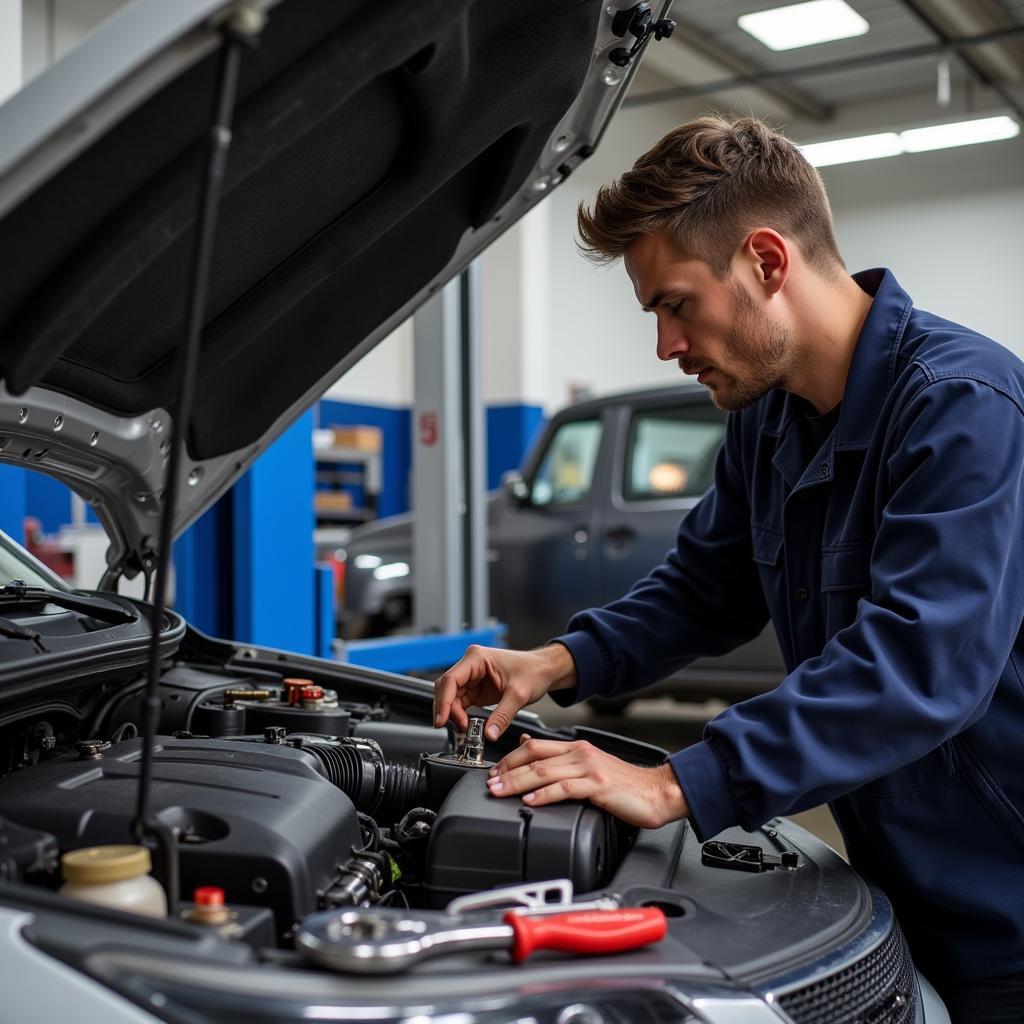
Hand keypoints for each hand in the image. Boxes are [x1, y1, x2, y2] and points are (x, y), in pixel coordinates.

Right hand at [433, 644, 575, 739]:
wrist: (544, 670)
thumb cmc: (534, 671)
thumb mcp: (519, 695)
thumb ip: (502, 716)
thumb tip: (489, 734)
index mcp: (477, 658)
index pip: (451, 680)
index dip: (444, 701)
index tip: (442, 719)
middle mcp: (471, 665)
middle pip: (447, 688)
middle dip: (446, 709)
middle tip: (453, 727)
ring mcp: (472, 677)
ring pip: (451, 697)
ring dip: (453, 714)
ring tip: (464, 728)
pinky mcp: (476, 688)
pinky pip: (461, 702)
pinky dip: (460, 715)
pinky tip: (466, 724)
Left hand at [485, 734, 689, 829]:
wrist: (657, 792)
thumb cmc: (625, 786)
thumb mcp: (590, 767)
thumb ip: (563, 762)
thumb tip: (533, 754)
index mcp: (576, 748)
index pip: (534, 746)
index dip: (510, 758)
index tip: (493, 771)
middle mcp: (580, 754)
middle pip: (533, 757)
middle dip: (507, 770)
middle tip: (489, 782)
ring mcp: (589, 768)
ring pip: (544, 771)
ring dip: (518, 782)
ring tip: (500, 791)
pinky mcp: (598, 785)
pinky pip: (564, 788)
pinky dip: (544, 795)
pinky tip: (531, 802)